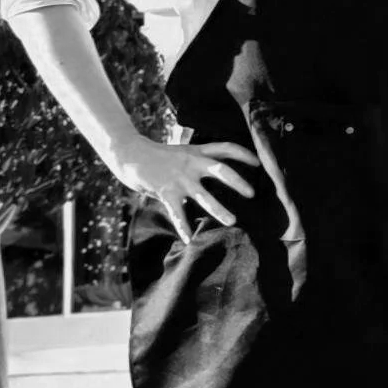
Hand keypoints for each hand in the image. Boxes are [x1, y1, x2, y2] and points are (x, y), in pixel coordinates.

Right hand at [114, 134, 258, 238]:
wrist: (130, 153)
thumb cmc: (158, 156)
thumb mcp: (182, 153)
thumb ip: (197, 162)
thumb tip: (216, 174)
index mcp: (197, 152)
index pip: (225, 148)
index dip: (243, 154)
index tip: (258, 163)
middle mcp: (191, 163)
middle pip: (220, 170)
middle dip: (238, 182)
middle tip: (252, 193)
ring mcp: (179, 178)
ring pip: (203, 195)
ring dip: (219, 209)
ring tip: (232, 221)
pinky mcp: (166, 191)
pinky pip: (178, 213)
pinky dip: (184, 227)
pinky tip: (190, 240)